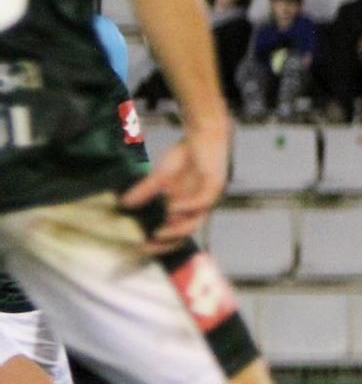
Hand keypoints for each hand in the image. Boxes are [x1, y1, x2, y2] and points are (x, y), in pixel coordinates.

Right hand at [121, 123, 228, 251]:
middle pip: (186, 233)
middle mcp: (199, 207)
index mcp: (187, 207)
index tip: (140, 248)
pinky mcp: (216, 184)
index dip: (161, 243)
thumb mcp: (161, 176)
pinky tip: (173, 207)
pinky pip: (203, 201)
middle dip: (167, 243)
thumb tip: (124, 204)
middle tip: (148, 245)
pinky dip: (187, 206)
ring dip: (177, 229)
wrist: (205, 135)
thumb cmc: (187, 157)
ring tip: (159, 233)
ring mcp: (209, 197)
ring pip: (196, 221)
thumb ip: (145, 191)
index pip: (176, 233)